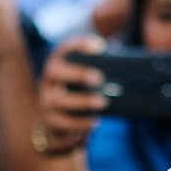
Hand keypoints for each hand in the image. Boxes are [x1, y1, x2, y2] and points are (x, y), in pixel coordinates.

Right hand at [35, 36, 107, 153]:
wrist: (58, 125)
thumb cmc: (78, 97)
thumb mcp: (86, 83)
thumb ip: (101, 71)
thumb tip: (124, 65)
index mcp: (58, 66)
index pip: (64, 49)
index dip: (79, 45)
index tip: (99, 46)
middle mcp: (48, 82)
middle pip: (55, 72)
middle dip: (77, 73)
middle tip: (98, 78)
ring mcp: (47, 103)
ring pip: (59, 101)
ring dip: (82, 102)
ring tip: (103, 102)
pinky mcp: (52, 124)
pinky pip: (63, 125)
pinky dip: (80, 124)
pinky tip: (95, 123)